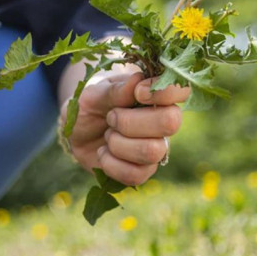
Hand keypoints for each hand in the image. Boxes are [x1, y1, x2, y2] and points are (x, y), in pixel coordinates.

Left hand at [62, 72, 189, 185]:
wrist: (75, 133)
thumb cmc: (90, 106)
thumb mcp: (95, 93)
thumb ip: (115, 89)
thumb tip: (137, 81)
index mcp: (156, 96)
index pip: (182, 91)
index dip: (164, 93)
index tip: (138, 93)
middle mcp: (163, 122)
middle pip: (170, 123)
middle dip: (131, 121)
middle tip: (111, 117)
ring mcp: (156, 148)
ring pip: (151, 151)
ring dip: (118, 143)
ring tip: (107, 135)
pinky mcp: (142, 171)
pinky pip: (136, 174)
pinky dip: (111, 164)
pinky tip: (103, 153)